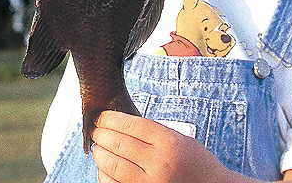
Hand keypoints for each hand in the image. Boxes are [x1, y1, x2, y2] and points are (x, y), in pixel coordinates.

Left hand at [91, 110, 234, 182]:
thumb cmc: (197, 163)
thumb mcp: (181, 139)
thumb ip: (156, 132)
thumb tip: (123, 123)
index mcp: (169, 142)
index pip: (132, 125)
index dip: (112, 119)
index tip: (102, 116)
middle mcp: (159, 163)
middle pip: (119, 144)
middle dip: (101, 134)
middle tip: (95, 130)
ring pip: (113, 166)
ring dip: (99, 154)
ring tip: (96, 147)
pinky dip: (105, 175)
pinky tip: (103, 167)